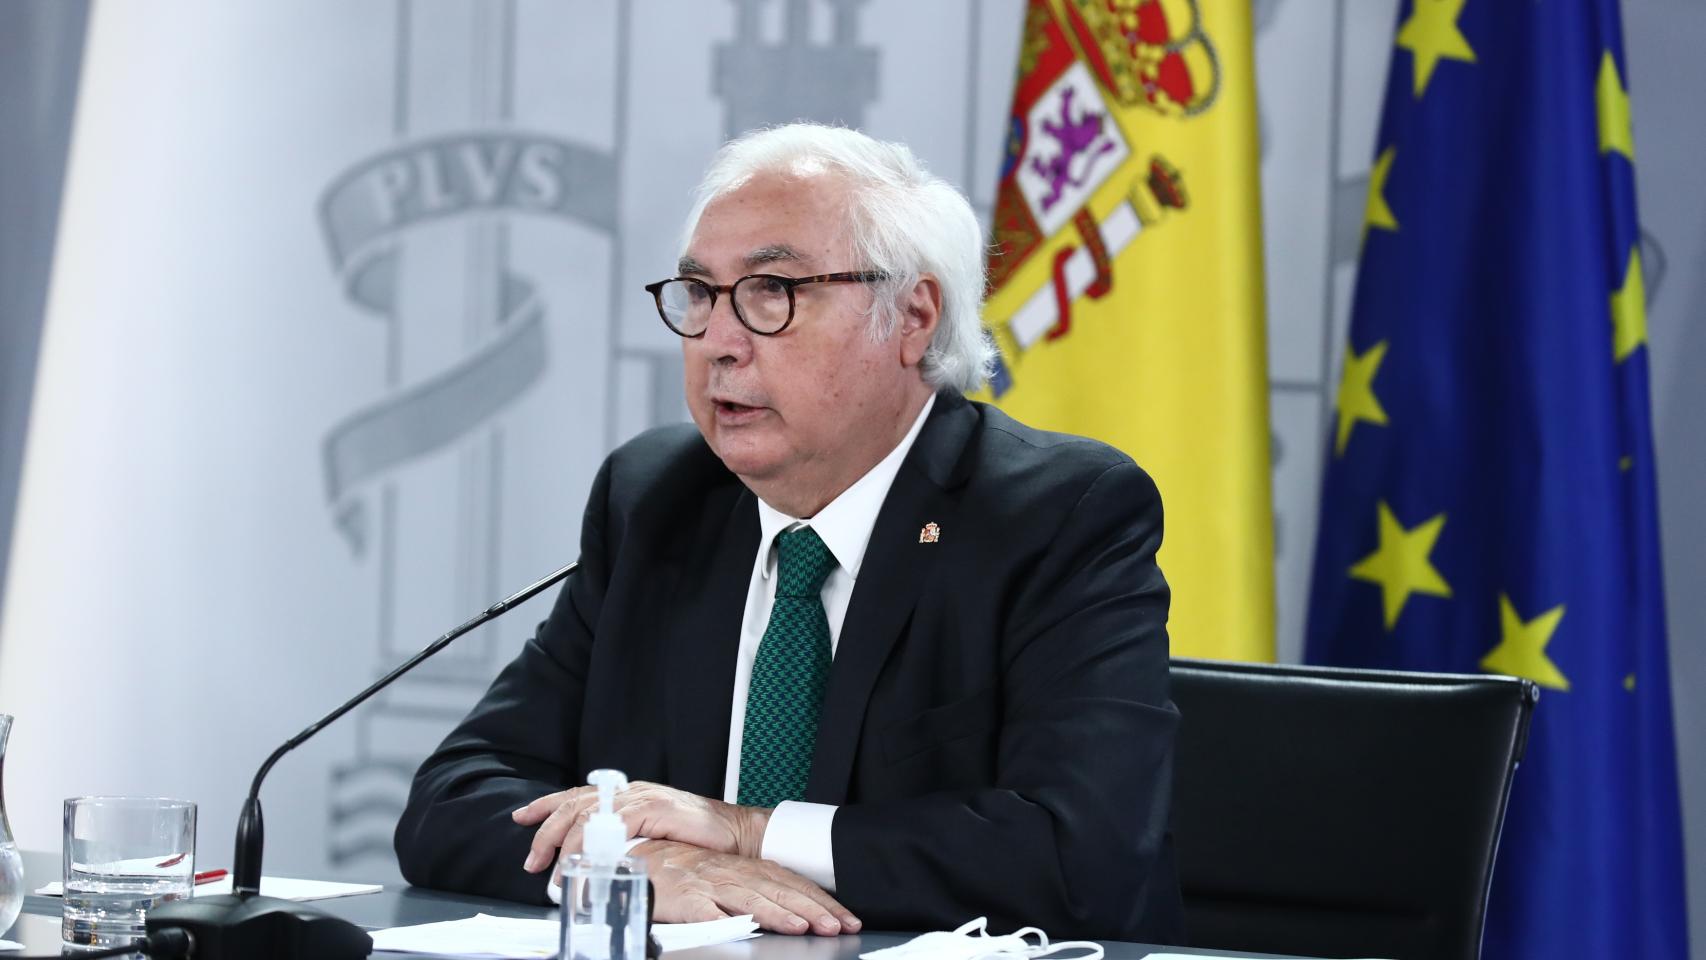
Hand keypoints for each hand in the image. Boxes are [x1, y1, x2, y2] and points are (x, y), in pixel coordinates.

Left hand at [512, 781, 769, 872]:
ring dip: (565, 846)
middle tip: (533, 861)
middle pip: (574, 805)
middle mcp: (629, 792)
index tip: (522, 816)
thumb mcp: (654, 835)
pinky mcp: (651, 809)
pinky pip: (612, 826)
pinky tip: (586, 862)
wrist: (736, 834)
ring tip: (556, 872)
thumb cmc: (699, 838)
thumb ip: (628, 838)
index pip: (578, 795)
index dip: (547, 805)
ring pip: (587, 815)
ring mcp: (640, 798)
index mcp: (627, 795)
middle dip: (547, 832)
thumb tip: (600, 857)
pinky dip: (595, 845)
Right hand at [636, 840, 859, 935]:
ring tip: (800, 927)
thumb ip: (754, 891)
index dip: (819, 900)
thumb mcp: (726, 877)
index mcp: (746, 868)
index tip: (843, 918)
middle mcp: (732, 874)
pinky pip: (706, 911)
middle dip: (811, 909)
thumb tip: (790, 909)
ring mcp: (709, 884)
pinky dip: (725, 920)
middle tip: (837, 927)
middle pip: (778, 891)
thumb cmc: (685, 870)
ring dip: (777, 913)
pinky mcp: (684, 897)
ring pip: (749, 899)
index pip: (791, 883)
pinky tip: (743, 929)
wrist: (640, 858)